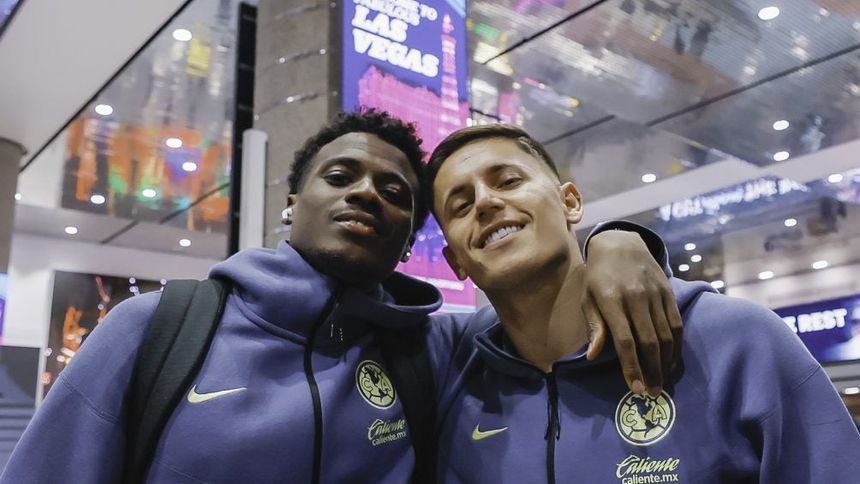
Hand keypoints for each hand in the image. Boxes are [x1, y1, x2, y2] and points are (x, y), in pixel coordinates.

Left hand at [582, 230, 681, 396]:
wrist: (621, 243)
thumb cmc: (598, 276)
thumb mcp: (587, 298)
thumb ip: (593, 326)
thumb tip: (593, 355)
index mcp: (611, 300)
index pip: (625, 341)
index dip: (631, 367)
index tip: (635, 389)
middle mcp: (636, 297)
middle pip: (649, 342)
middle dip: (652, 371)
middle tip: (651, 393)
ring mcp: (655, 294)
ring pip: (667, 336)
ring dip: (666, 363)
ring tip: (662, 382)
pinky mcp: (668, 292)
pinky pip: (677, 324)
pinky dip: (677, 346)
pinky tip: (672, 361)